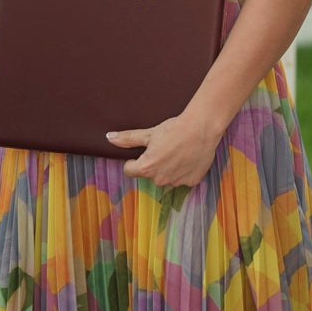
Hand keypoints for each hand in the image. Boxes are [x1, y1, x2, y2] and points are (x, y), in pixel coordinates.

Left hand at [108, 108, 222, 188]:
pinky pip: (183, 179)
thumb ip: (128, 139)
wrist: (202, 128)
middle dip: (154, 164)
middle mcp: (159, 179)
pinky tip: (189, 158)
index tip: (142, 153)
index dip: (134, 161)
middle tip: (165, 148)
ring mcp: (176, 182)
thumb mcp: (149, 133)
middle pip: (150, 174)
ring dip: (169, 169)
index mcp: (146, 168)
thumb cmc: (175, 128)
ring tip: (178, 151)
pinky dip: (184, 171)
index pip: (130, 170)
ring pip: (167, 177)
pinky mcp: (191, 182)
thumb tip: (109, 138)